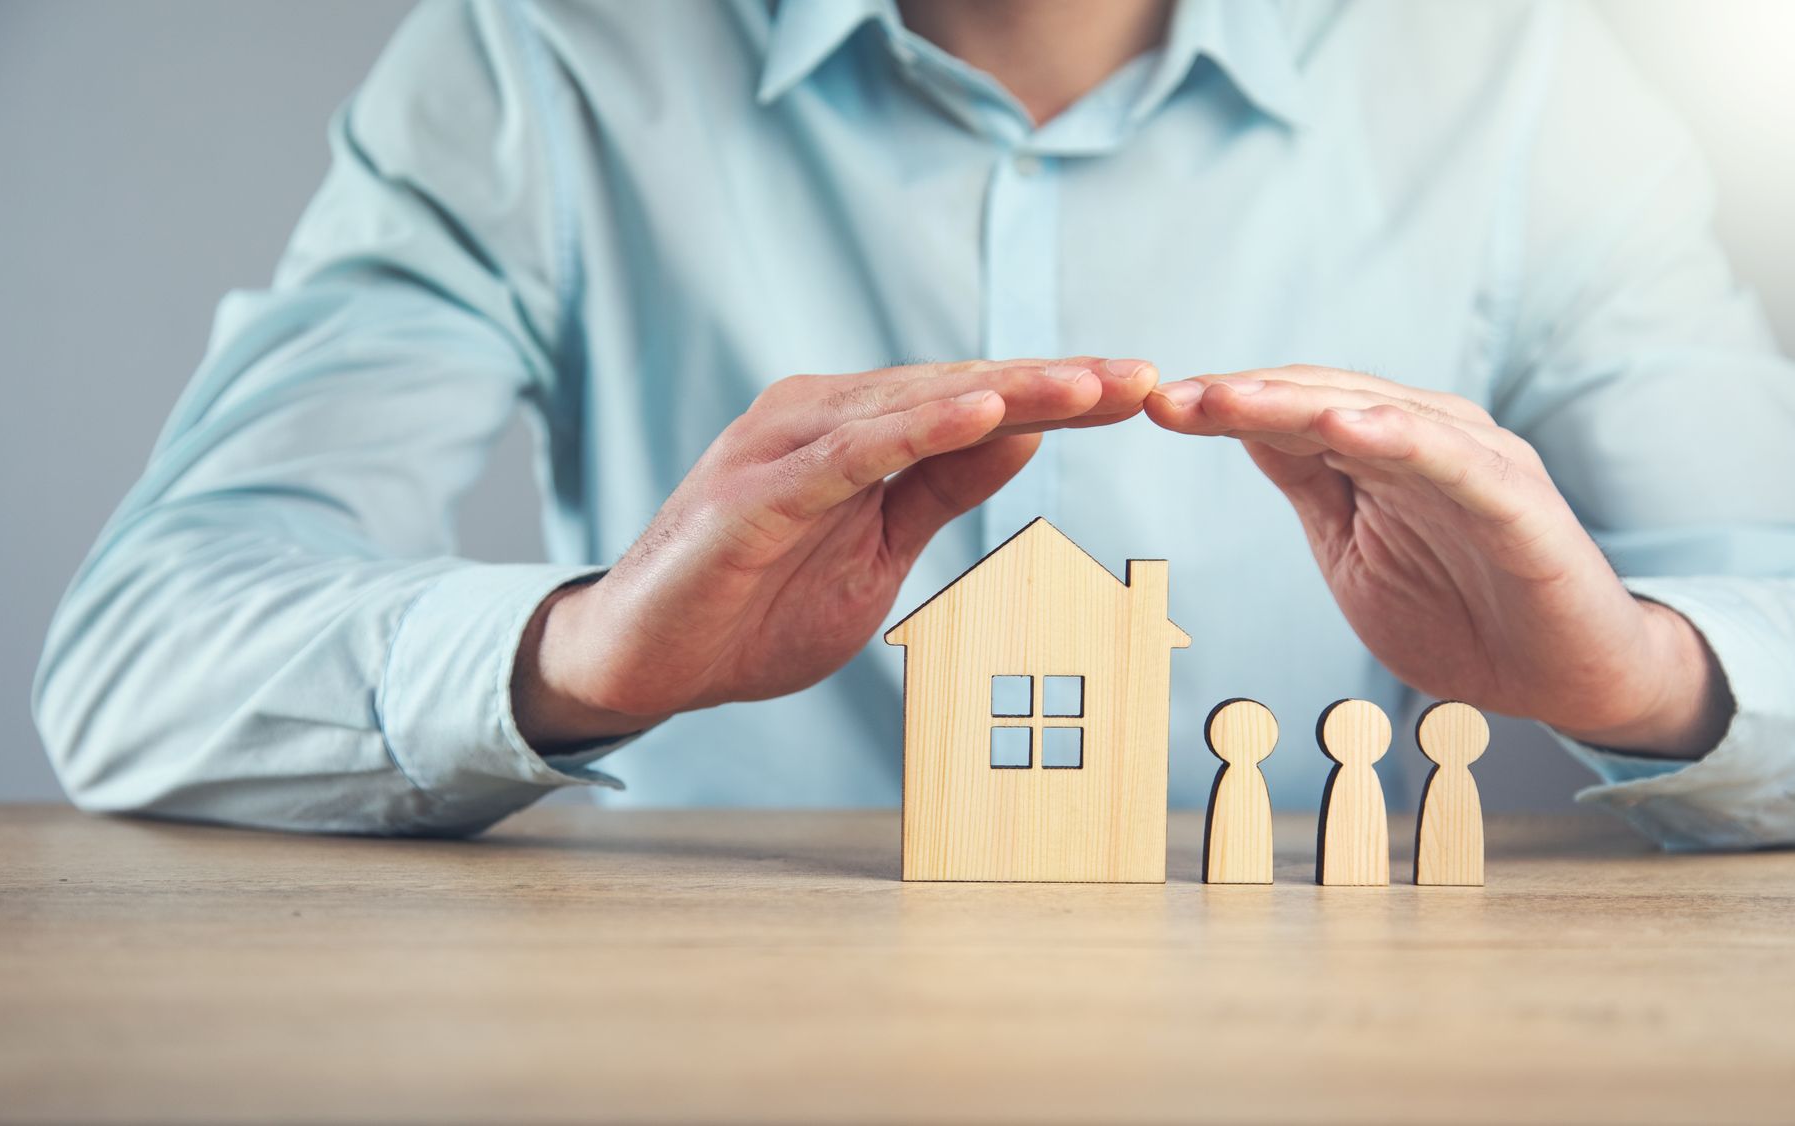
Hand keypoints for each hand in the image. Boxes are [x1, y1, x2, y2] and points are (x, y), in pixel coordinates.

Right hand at [516, 356, 1158, 742]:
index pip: (974, 403)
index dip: (1059, 397)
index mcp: (856, 432)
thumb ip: (940, 489)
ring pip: (914, 408)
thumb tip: (1020, 435)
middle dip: (1055, 385)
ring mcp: (784, 447)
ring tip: (1090, 386)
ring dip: (1007, 394)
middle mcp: (821, 417)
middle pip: (957, 391)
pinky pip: (850, 454)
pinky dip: (918, 430)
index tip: (1145, 391)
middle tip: (1146, 377)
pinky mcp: (754, 492)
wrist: (647, 663)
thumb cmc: (757, 605)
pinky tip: (984, 414)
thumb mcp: (878, 551)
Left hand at [1145, 365, 1731, 756]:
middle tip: (1166, 398)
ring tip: (1228, 399)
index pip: (1289, 413)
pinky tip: (1344, 426)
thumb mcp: (1352, 548)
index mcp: (1380, 449)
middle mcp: (1426, 436)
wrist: (1563, 677)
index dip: (1221, 406)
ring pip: (1376, 414)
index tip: (1149, 406)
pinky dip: (1397, 436)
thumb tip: (1237, 424)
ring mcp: (1475, 461)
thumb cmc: (1457, 612)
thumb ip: (1307, 483)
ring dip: (1297, 403)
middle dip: (1240, 397)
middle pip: (1319, 399)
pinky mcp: (1518, 500)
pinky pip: (1452, 460)